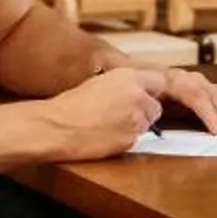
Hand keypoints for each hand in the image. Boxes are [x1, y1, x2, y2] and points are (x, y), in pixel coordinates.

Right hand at [34, 69, 162, 161]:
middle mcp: (137, 96)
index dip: (152, 92)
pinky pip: (136, 140)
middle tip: (121, 115)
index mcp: (128, 77)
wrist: (57, 126)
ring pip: (147, 125)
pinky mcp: (131, 139)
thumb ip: (124, 84)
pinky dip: (125, 140)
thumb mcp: (100, 82)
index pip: (159, 82)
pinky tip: (106, 136)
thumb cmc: (71, 105)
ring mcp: (136, 119)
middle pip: (156, 108)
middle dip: (144, 112)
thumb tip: (139, 90)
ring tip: (110, 126)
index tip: (148, 97)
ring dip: (135, 127)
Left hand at [148, 68, 216, 135]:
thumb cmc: (142, 94)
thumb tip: (157, 122)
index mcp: (176, 81)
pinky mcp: (211, 89)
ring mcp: (204, 83)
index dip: (210, 114)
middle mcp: (194, 80)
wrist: (140, 77)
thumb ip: (150, 110)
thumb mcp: (142, 100)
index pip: (198, 96)